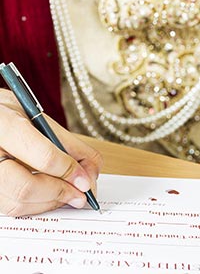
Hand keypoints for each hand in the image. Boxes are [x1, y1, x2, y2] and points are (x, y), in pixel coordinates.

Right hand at [0, 89, 102, 215]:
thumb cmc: (9, 115)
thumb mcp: (37, 118)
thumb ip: (67, 143)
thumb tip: (91, 173)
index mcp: (4, 124)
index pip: (42, 155)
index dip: (68, 171)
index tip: (85, 180)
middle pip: (26, 187)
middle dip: (60, 193)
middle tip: (80, 195)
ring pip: (18, 203)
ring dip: (50, 202)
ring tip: (67, 194)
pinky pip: (12, 207)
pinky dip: (37, 205)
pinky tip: (49, 194)